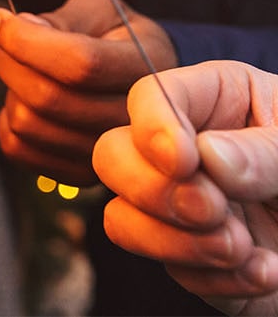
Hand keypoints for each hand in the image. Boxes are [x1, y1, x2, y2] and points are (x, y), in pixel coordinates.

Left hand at [0, 0, 177, 184]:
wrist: (140, 86)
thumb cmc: (115, 38)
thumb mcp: (102, 10)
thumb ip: (66, 17)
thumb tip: (23, 26)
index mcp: (149, 67)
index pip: (79, 63)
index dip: (25, 40)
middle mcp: (138, 120)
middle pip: (48, 97)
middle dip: (9, 61)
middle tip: (3, 43)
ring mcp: (110, 154)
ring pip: (28, 124)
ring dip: (10, 91)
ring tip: (23, 72)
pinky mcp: (79, 174)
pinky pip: (17, 148)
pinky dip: (7, 121)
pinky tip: (24, 101)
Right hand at [96, 61, 277, 313]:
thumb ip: (268, 151)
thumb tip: (207, 157)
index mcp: (220, 102)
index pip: (152, 97)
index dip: (153, 127)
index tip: (184, 161)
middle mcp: (189, 152)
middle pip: (113, 156)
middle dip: (152, 190)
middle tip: (210, 209)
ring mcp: (183, 209)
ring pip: (123, 219)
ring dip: (176, 241)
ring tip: (241, 248)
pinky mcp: (192, 259)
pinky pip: (170, 269)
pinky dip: (216, 278)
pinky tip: (265, 271)